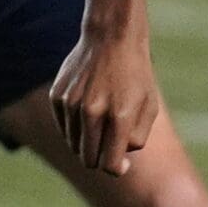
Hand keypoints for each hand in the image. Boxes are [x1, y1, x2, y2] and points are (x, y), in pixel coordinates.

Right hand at [49, 26, 160, 173]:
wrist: (112, 38)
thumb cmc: (136, 76)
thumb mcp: (149, 107)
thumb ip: (136, 140)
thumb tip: (118, 163)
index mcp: (119, 116)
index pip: (109, 164)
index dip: (116, 169)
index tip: (122, 163)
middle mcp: (92, 111)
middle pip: (88, 159)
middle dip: (100, 158)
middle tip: (112, 143)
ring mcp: (71, 104)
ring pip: (74, 145)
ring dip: (88, 141)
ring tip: (102, 120)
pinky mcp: (57, 97)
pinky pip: (64, 128)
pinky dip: (75, 126)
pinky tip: (88, 108)